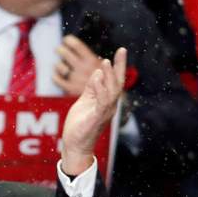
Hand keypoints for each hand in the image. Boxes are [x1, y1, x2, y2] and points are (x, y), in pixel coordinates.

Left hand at [52, 35, 103, 96]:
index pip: (77, 46)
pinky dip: (55, 77)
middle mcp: (84, 68)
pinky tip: (55, 76)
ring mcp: (77, 79)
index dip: (70, 41)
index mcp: (92, 61)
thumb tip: (91, 53)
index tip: (66, 39)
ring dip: (59, 65)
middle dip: (61, 50)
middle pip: (67, 55)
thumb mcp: (103, 70)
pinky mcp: (71, 90)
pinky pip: (58, 80)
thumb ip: (96, 62)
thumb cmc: (105, 86)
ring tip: (59, 66)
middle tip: (58, 49)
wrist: (103, 104)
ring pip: (61, 67)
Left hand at [60, 47, 126, 175]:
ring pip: (112, 91)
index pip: (115, 80)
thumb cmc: (80, 125)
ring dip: (109, 75)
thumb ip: (91, 88)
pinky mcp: (97, 118)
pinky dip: (100, 89)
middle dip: (119, 66)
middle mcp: (109, 105)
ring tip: (106, 61)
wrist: (75, 145)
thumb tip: (96, 73)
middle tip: (122, 50)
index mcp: (107, 101)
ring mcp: (105, 112)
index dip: (118, 66)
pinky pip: (102, 102)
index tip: (121, 51)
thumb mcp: (85, 101)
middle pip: (118, 83)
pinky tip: (97, 78)